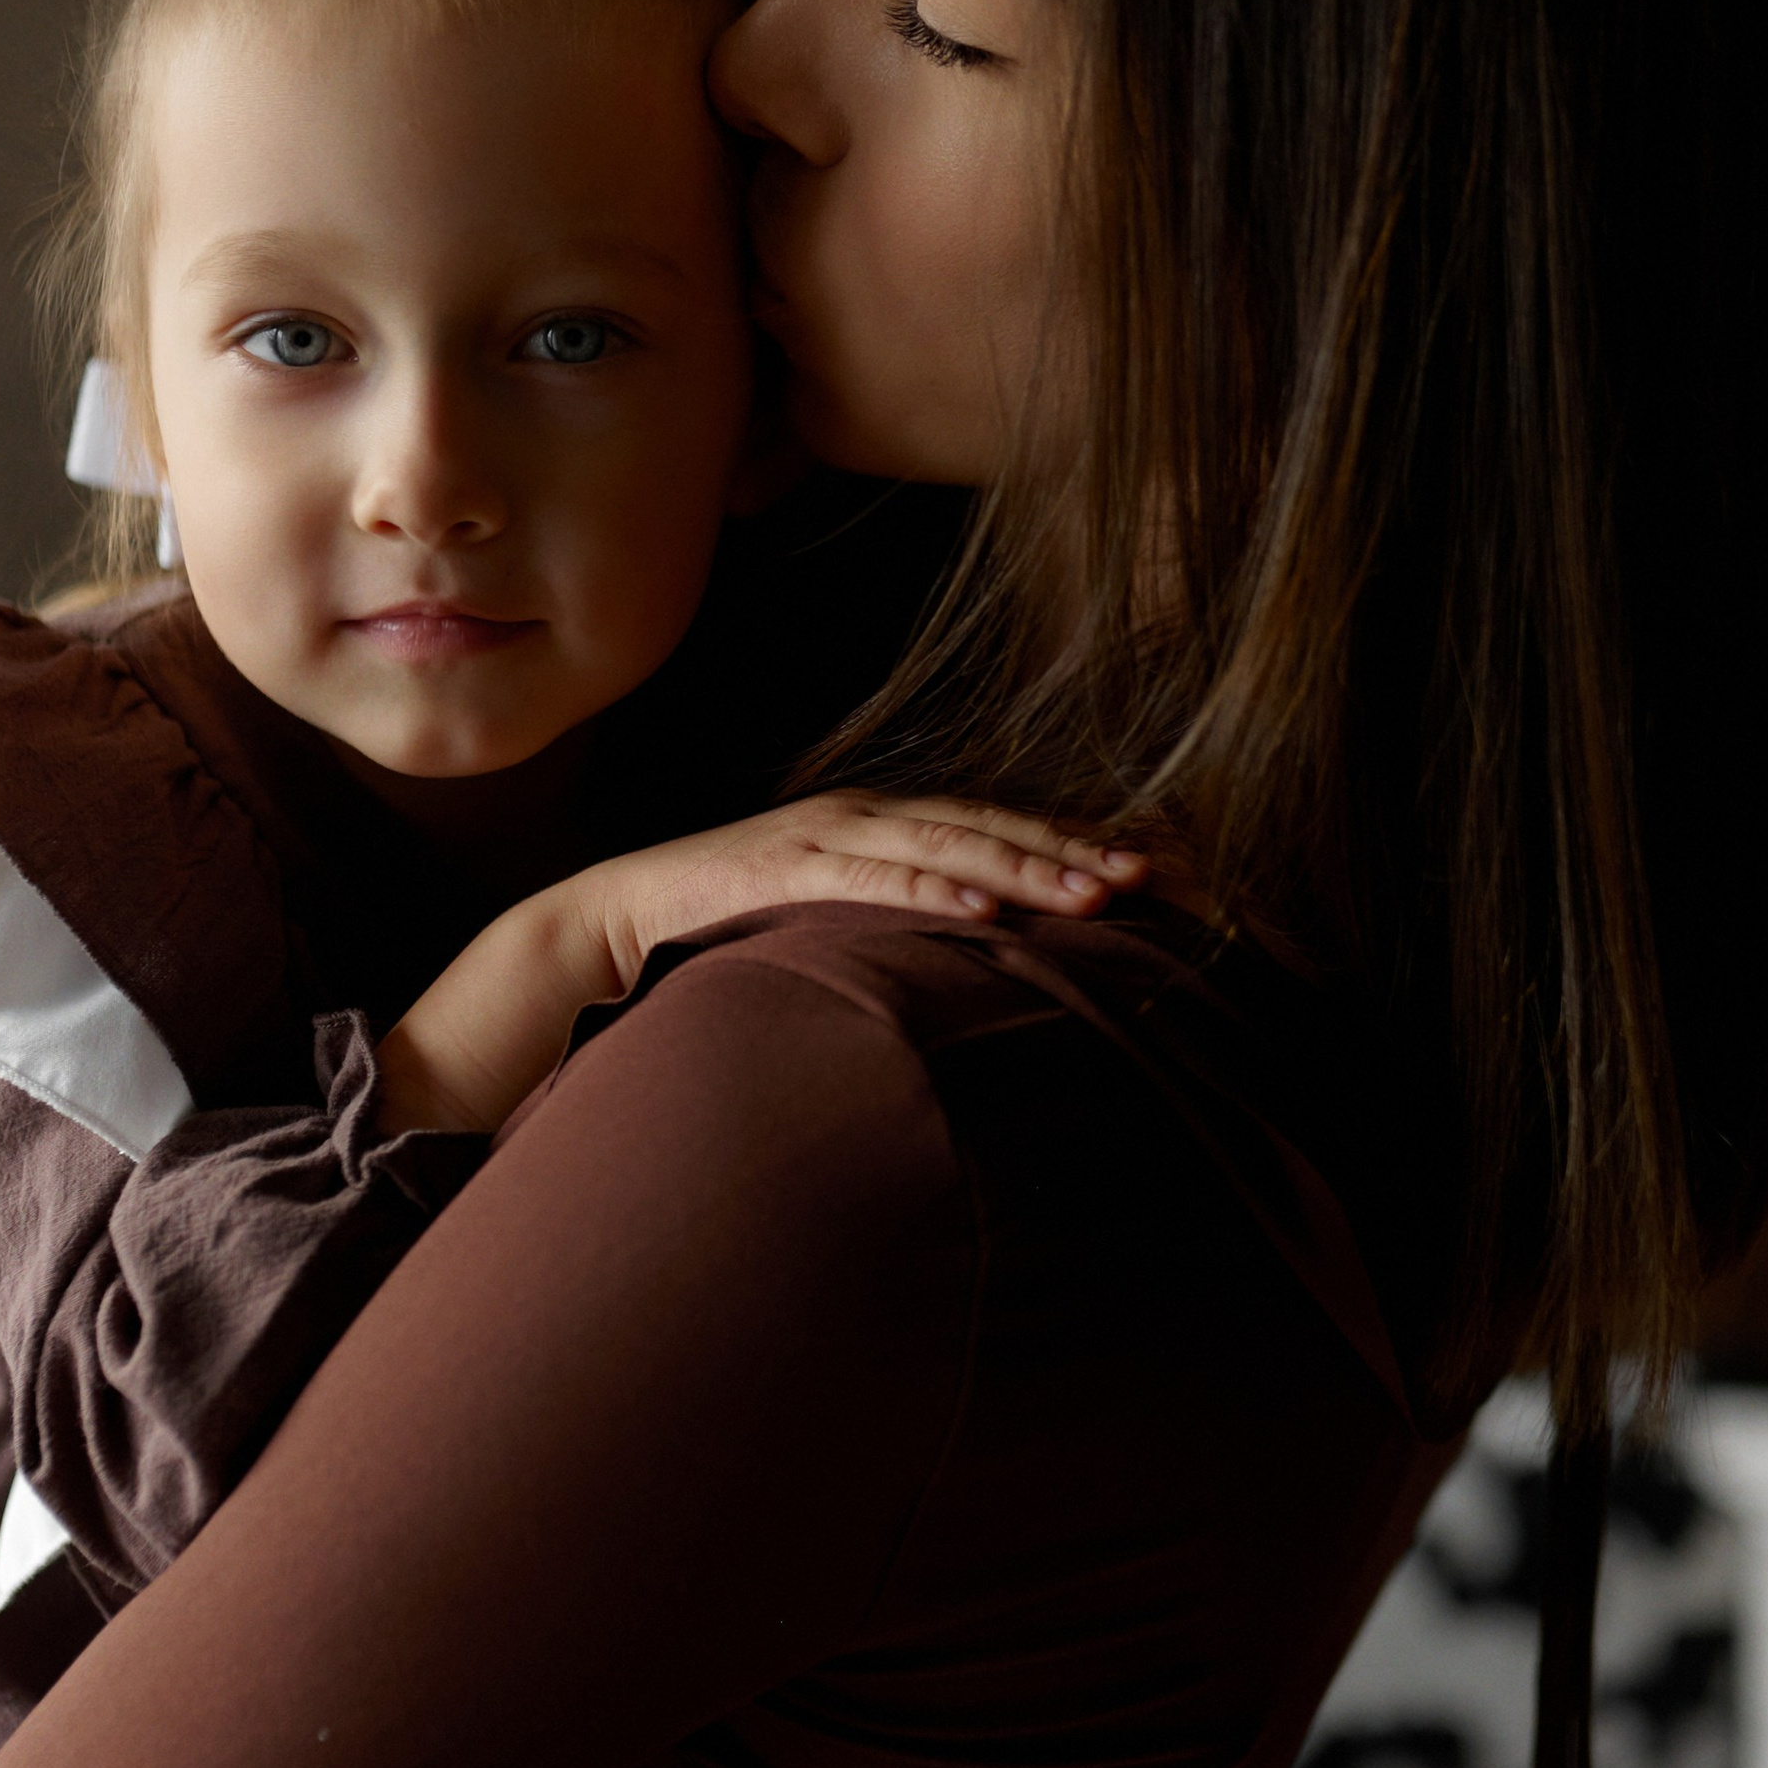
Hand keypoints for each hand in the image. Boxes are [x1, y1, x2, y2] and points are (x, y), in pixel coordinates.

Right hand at [572, 795, 1148, 994]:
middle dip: (1071, 850)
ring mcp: (825, 834)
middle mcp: (865, 815)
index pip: (994, 825)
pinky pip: (870, 882)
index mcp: (884, 822)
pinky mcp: (784, 869)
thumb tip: (984, 953)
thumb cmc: (733, 924)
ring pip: (945, 846)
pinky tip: (982, 915)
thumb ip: (900, 921)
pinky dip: (929, 894)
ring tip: (1090, 897)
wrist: (620, 916)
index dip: (1070, 842)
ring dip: (1023, 870)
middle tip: (1147, 879)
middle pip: (988, 827)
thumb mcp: (834, 916)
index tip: (1147, 869)